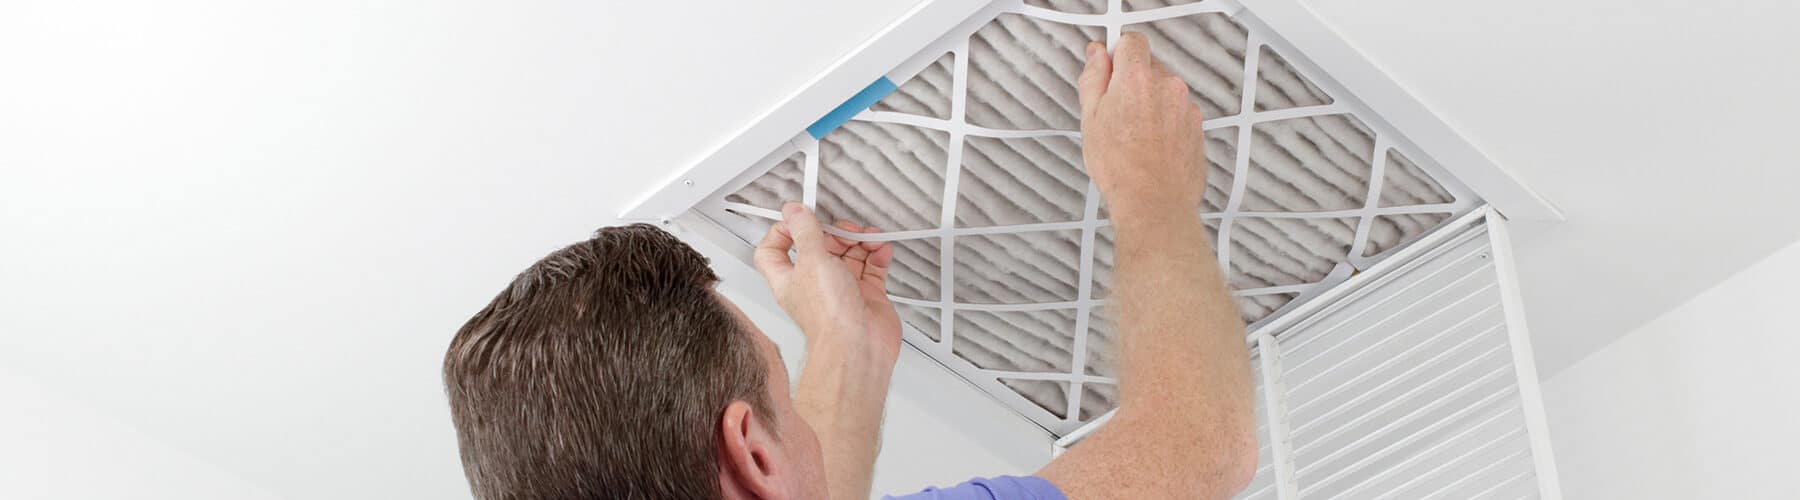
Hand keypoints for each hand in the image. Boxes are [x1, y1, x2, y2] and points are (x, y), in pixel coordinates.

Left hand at [753, 202, 901, 358]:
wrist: (858, 346)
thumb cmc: (829, 316)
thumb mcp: (812, 260)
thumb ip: (804, 232)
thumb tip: (793, 211)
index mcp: (790, 278)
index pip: (774, 251)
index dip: (783, 232)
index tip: (798, 219)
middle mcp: (814, 284)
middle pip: (821, 247)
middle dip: (835, 233)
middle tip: (846, 230)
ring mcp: (842, 290)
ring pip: (849, 255)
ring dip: (861, 241)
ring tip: (869, 238)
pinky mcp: (866, 296)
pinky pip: (872, 268)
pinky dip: (878, 255)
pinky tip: (881, 250)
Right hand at [1078, 33, 1208, 232]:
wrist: (1154, 203)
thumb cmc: (1121, 168)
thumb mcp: (1090, 119)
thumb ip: (1093, 78)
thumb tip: (1096, 55)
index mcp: (1137, 78)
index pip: (1131, 41)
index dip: (1116, 54)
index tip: (1107, 70)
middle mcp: (1167, 85)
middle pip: (1148, 66)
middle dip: (1131, 82)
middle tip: (1115, 113)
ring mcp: (1186, 105)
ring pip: (1163, 90)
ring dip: (1149, 102)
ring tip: (1133, 135)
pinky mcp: (1197, 124)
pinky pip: (1176, 111)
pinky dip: (1165, 121)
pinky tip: (1150, 144)